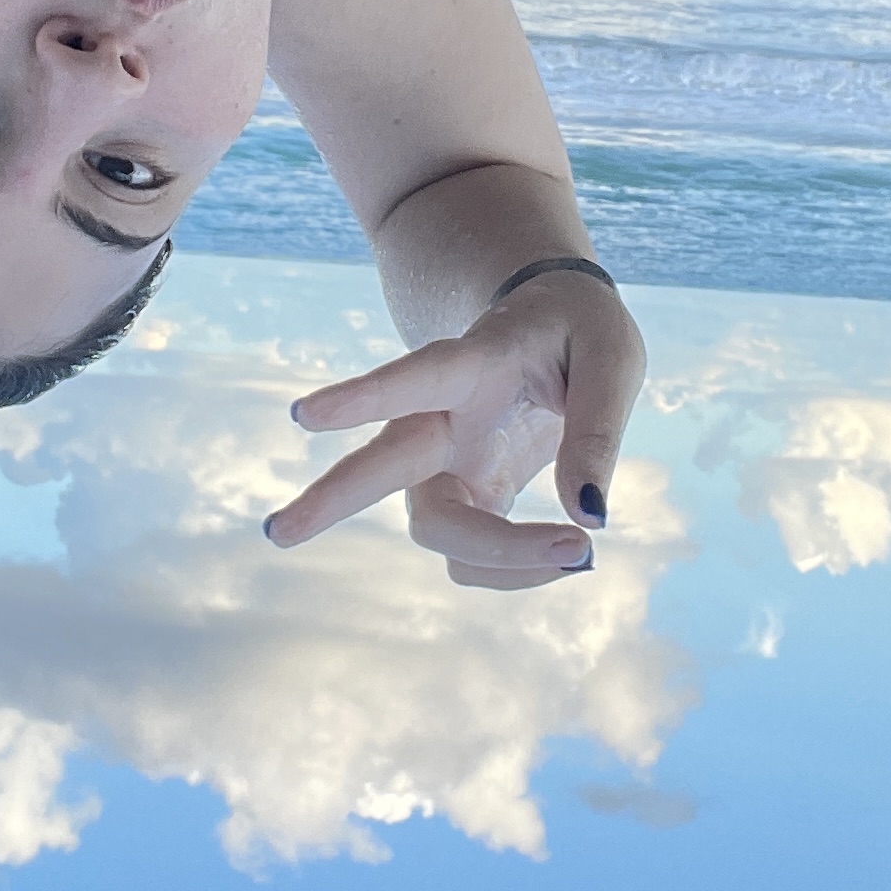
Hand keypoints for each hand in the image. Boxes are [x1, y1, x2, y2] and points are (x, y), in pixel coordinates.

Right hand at [263, 267, 641, 588]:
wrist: (557, 325)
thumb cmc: (580, 332)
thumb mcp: (613, 356)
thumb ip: (599, 428)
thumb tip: (587, 516)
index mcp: (471, 362)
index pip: (413, 377)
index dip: (363, 395)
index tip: (302, 413)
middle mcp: (441, 418)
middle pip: (383, 465)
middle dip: (332, 498)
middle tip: (277, 532)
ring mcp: (446, 464)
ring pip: (436, 527)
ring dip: (498, 557)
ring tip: (581, 557)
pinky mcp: (467, 498)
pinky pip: (474, 554)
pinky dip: (520, 566)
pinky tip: (569, 554)